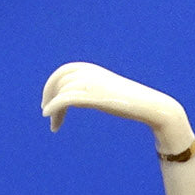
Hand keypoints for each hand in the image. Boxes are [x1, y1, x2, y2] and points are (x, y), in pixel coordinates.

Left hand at [41, 62, 188, 149]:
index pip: (65, 70)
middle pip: (59, 78)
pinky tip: (49, 116)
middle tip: (46, 112)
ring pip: (61, 90)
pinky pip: (65, 98)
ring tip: (53, 124)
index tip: (49, 100)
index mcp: (94, 70)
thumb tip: (87, 97)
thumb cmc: (131, 103)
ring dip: (53, 108)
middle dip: (48, 93)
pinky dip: (54, 106)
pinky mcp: (94, 97)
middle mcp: (91, 73)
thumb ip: (96, 91)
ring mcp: (92, 84)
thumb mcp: (109, 92)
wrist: (149, 106)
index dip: (52, 83)